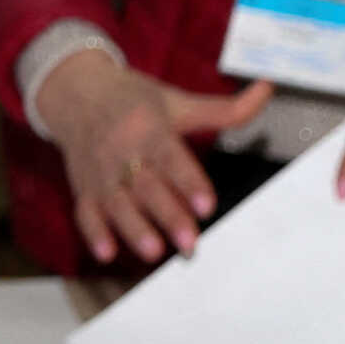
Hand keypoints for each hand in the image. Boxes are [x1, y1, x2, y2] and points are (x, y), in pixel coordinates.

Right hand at [36, 50, 274, 263]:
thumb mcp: (178, 102)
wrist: (78, 95)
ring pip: (117, 204)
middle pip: (147, 187)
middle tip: (189, 243)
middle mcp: (123, 152)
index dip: (189, 183)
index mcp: (148, 128)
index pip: (171, 158)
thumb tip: (267, 90)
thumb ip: (224, 109)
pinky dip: (95, 233)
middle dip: (168, 216)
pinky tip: (107, 253)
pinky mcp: (84, 189)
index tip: (206, 206)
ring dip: (134, 229)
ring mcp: (101, 174)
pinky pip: (86, 213)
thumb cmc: (133, 101)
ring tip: (153, 251)